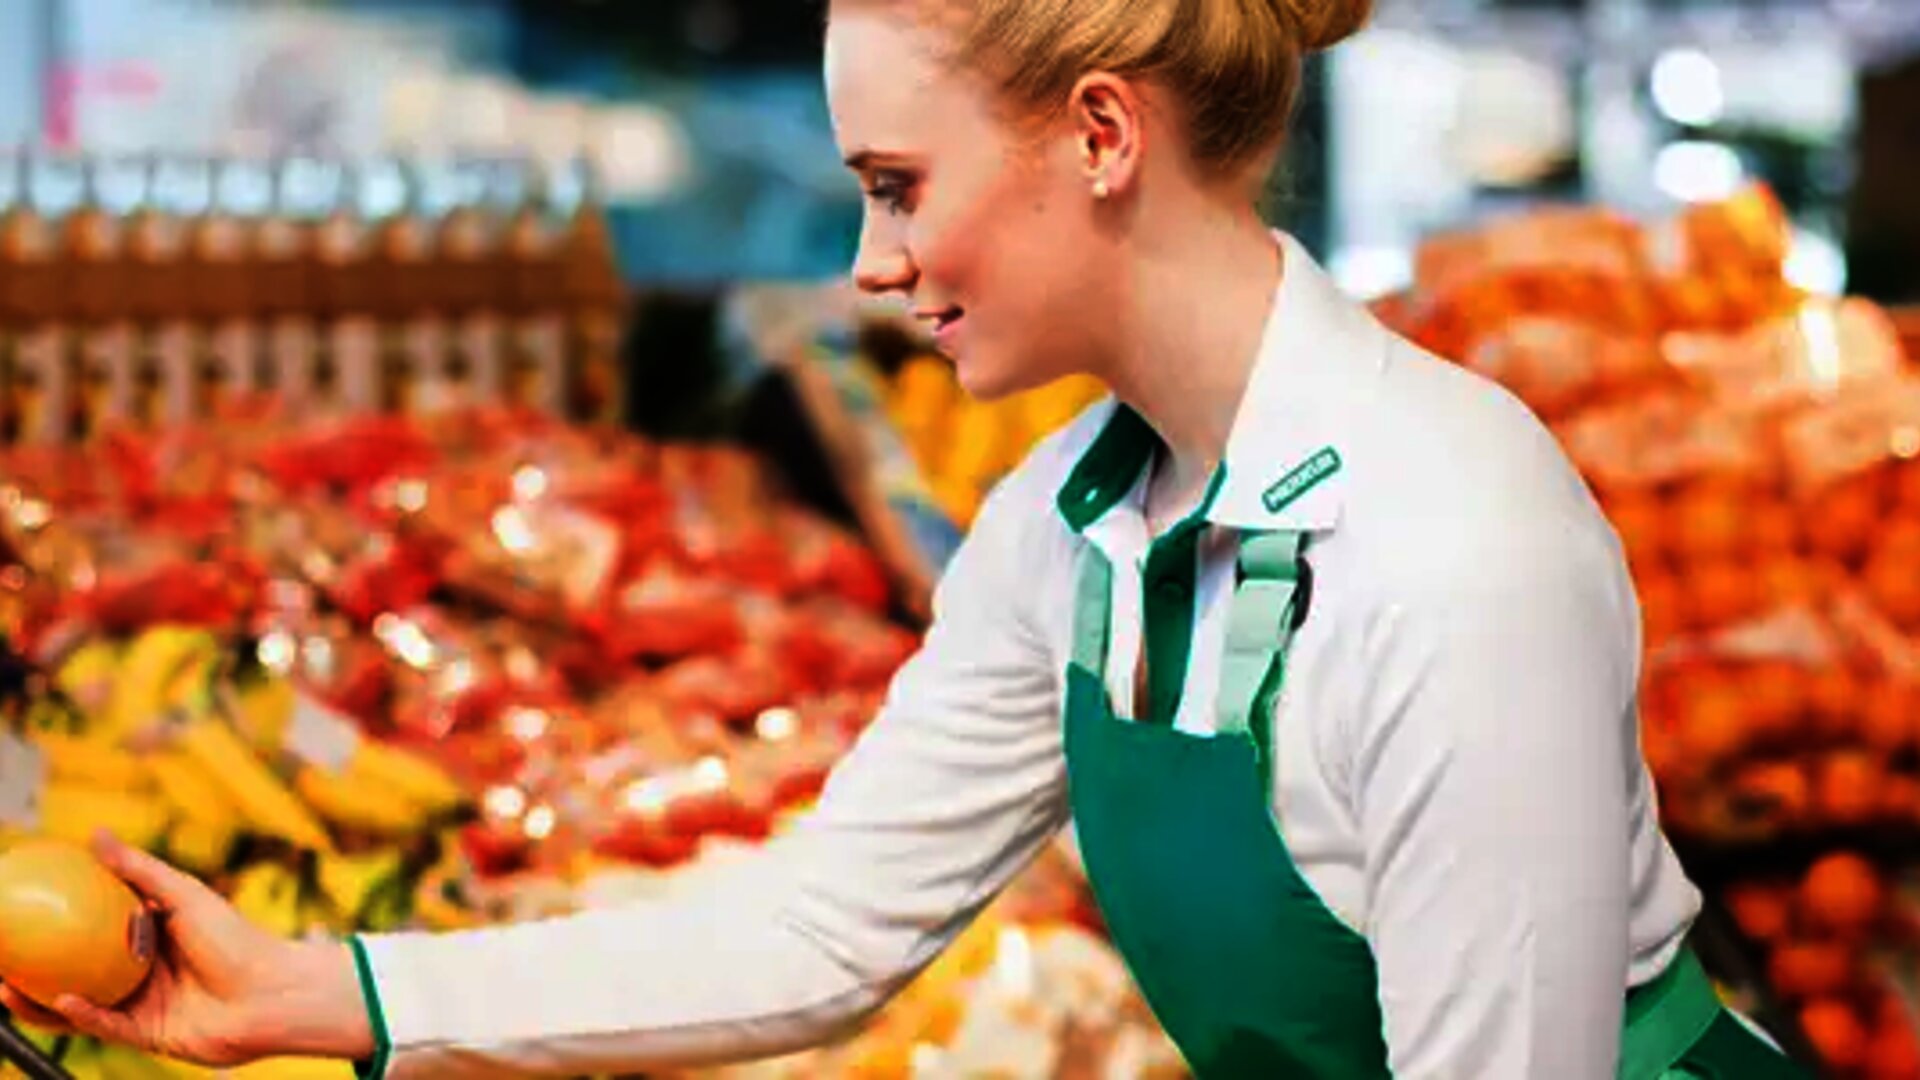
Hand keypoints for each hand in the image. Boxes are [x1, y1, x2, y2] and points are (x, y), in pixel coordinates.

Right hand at [0, 833, 373, 1067]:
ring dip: (40, 999)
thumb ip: (140, 869)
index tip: (18, 909)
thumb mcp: (185, 895)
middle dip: (32, 967)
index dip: (53, 923)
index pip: (88, 929)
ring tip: (6, 986)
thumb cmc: (238, 939)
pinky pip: (104, 1025)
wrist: (275, 992)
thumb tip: (95, 834)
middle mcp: (138, 972)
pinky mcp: (147, 1034)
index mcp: (146, 938)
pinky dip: (81, 1014)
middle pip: (74, 969)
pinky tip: (59, 1001)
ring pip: (78, 1004)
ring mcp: (141, 1004)